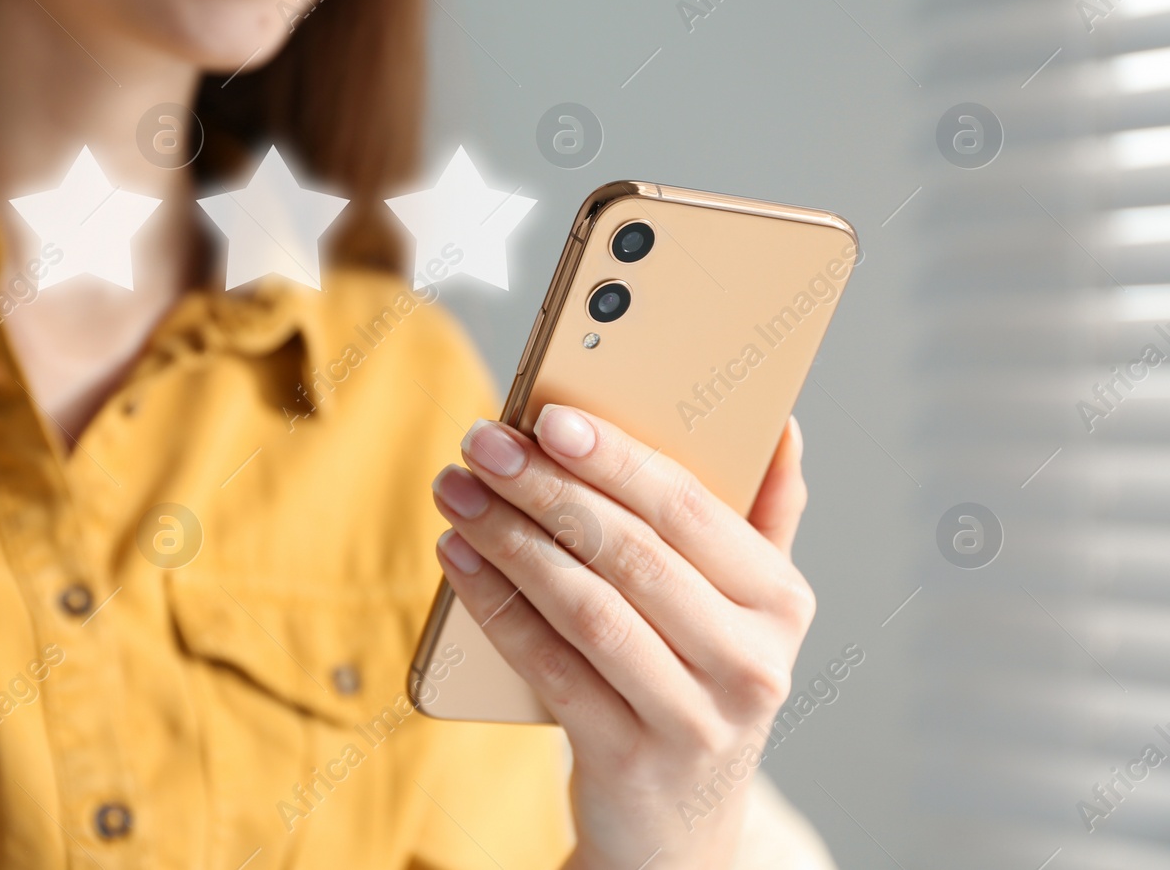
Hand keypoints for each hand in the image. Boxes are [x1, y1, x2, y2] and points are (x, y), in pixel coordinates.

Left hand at [431, 407, 814, 869]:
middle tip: (482, 442)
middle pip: (630, 553)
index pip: (691, 509)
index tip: (549, 415)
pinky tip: (459, 559)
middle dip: (546, 487)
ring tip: (458, 491)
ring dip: (510, 539)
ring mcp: (692, 719)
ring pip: (585, 606)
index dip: (616, 458)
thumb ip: (766, 519)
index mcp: (781, 604)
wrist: (678, 831)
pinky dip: (497, 606)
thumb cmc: (700, 684)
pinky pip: (549, 665)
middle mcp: (750, 663)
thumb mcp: (748, 612)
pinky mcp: (627, 760)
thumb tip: (784, 425)